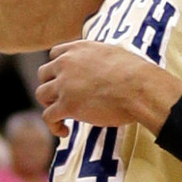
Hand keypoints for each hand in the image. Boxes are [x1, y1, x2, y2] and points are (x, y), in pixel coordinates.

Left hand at [36, 40, 181, 136]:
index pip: (54, 54)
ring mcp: (64, 84)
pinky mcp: (67, 106)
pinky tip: (64, 132)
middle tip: (61, 99)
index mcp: (79, 49)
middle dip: (50, 86)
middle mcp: (67, 63)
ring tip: (62, 116)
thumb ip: (99, 57)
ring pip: (41, 95)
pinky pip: (48, 117)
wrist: (139, 89)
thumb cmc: (136, 74)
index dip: (57, 68)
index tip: (63, 79)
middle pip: (43, 74)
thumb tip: (102, 64)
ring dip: (49, 105)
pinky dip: (53, 126)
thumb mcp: (114, 53)